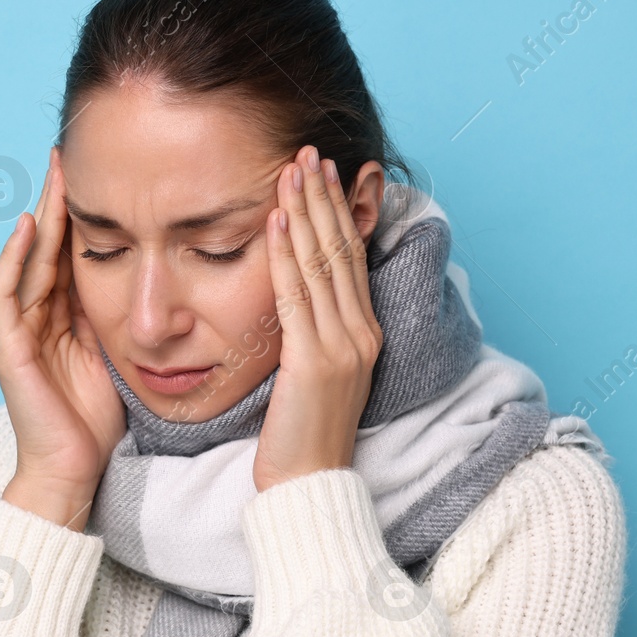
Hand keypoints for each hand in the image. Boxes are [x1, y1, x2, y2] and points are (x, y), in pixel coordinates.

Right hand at [0, 146, 125, 529]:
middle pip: (43, 247)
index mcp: (61, 319)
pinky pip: (5, 295)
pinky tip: (31, 229)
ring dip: (37, 216)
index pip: (68, 254)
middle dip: (55, 201)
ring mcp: (15, 333)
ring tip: (52, 176)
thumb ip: (123, 317)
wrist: (71, 474)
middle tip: (68, 154)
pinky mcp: (7, 350)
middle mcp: (33, 319)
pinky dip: (16, 260)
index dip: (80, 214)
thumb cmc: (97, 423)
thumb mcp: (119, 354)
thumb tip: (162, 280)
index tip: (100, 174)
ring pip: (23, 260)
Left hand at [253, 146, 382, 492]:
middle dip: (324, 197)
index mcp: (364, 334)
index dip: (337, 213)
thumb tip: (297, 300)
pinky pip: (296, 296)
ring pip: (321, 263)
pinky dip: (283, 253)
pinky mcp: (314, 361)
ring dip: (304, 212)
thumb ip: (313, 334)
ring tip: (292, 169)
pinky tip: (272, 220)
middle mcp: (360, 333)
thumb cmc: (304, 436)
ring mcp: (341, 346)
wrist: (310, 485)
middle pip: (341, 250)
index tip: (323, 174)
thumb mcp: (317, 376)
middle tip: (310, 152)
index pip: (351, 259)